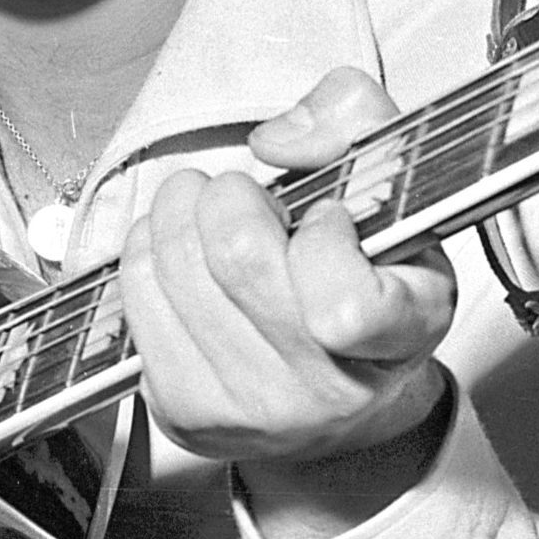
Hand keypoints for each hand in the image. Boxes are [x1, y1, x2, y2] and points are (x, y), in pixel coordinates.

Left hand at [119, 68, 455, 538]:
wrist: (340, 402)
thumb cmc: (370, 281)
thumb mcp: (396, 193)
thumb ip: (357, 124)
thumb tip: (273, 140)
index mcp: (402, 336)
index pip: (348, 306)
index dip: (326, 233)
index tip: (328, 217)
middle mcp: (328, 391)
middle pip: (238, 258)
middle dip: (230, 195)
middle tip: (243, 194)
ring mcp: (252, 412)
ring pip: (176, 270)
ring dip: (179, 213)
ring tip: (206, 211)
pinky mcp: (186, 413)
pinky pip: (137, 299)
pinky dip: (148, 252)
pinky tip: (179, 252)